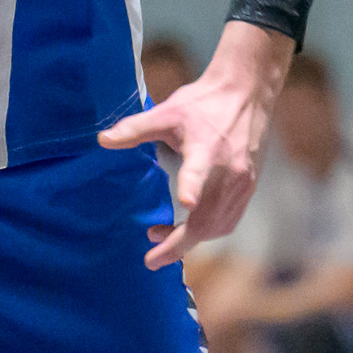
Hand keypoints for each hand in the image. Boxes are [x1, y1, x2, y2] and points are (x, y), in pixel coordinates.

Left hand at [103, 22, 287, 267]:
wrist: (248, 93)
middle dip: (178, 243)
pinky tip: (190, 228)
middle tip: (152, 259)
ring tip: (163, 238)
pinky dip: (209, 230)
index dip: (191, 186)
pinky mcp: (250, 186)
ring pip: (218, 225)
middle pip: (206, 217)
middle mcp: (229, 170)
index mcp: (206, 147)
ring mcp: (243, 182)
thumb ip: (135, 129)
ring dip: (191, 239)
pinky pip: (229, 220)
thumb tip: (102, 140)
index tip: (185, 202)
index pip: (198, 169)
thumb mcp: (167, 112)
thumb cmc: (204, 102)